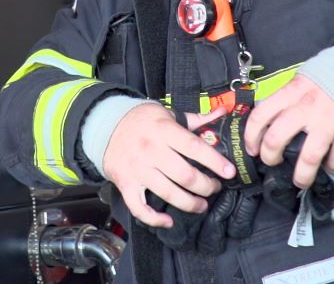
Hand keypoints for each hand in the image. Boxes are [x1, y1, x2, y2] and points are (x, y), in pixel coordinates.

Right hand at [104, 104, 235, 227]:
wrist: (104, 125)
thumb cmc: (141, 120)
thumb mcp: (167, 113)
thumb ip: (196, 118)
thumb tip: (222, 112)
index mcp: (164, 131)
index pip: (194, 147)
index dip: (214, 161)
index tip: (229, 172)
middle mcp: (152, 151)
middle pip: (185, 175)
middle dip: (206, 186)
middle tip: (214, 188)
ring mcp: (138, 169)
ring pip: (168, 193)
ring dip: (189, 203)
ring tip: (201, 204)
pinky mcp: (126, 184)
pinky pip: (140, 208)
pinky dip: (154, 218)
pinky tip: (169, 221)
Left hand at [243, 74, 333, 188]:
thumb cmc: (330, 78)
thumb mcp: (302, 80)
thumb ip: (287, 98)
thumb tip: (270, 119)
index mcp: (291, 93)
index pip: (260, 116)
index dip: (251, 136)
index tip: (252, 149)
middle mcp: (306, 108)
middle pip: (276, 140)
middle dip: (270, 157)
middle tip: (272, 162)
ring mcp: (328, 123)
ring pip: (308, 158)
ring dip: (302, 176)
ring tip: (300, 181)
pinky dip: (333, 167)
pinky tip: (330, 167)